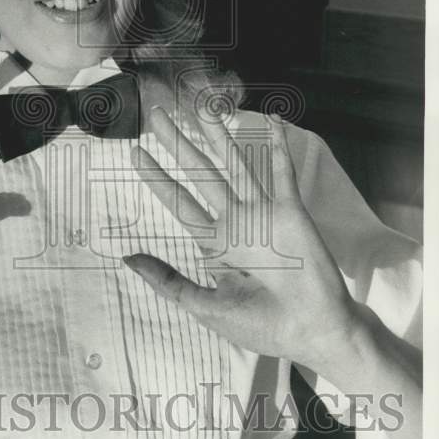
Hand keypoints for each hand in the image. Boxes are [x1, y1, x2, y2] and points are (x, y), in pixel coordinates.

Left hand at [124, 106, 359, 370]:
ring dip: (218, 135)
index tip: (137, 153)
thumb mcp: (204, 306)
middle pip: (200, 174)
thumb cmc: (262, 326)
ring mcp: (263, 214)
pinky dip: (277, 148)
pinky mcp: (291, 213)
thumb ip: (167, 281)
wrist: (311, 334)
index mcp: (216, 243)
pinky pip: (282, 174)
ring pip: (235, 164)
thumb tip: (127, 259)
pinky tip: (271, 122)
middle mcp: (236, 222)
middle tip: (157, 115)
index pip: (180, 203)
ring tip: (200, 104)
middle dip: (179, 145)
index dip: (158, 179)